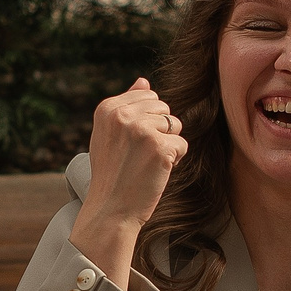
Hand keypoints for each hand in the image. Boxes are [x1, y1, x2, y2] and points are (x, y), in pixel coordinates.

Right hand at [71, 78, 186, 287]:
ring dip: (168, 145)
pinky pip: (182, 144)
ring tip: (147, 162)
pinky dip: (174, 160)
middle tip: (140, 155)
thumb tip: (144, 81)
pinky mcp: (160, 148)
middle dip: (160, 130)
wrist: (111, 209)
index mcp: (108, 108)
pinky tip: (156, 172)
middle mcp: (123, 115)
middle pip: (164, 108)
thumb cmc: (111, 173)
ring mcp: (142, 130)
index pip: (149, 96)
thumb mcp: (109, 134)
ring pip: (175, 125)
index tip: (131, 143)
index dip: (147, 121)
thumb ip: (126, 106)